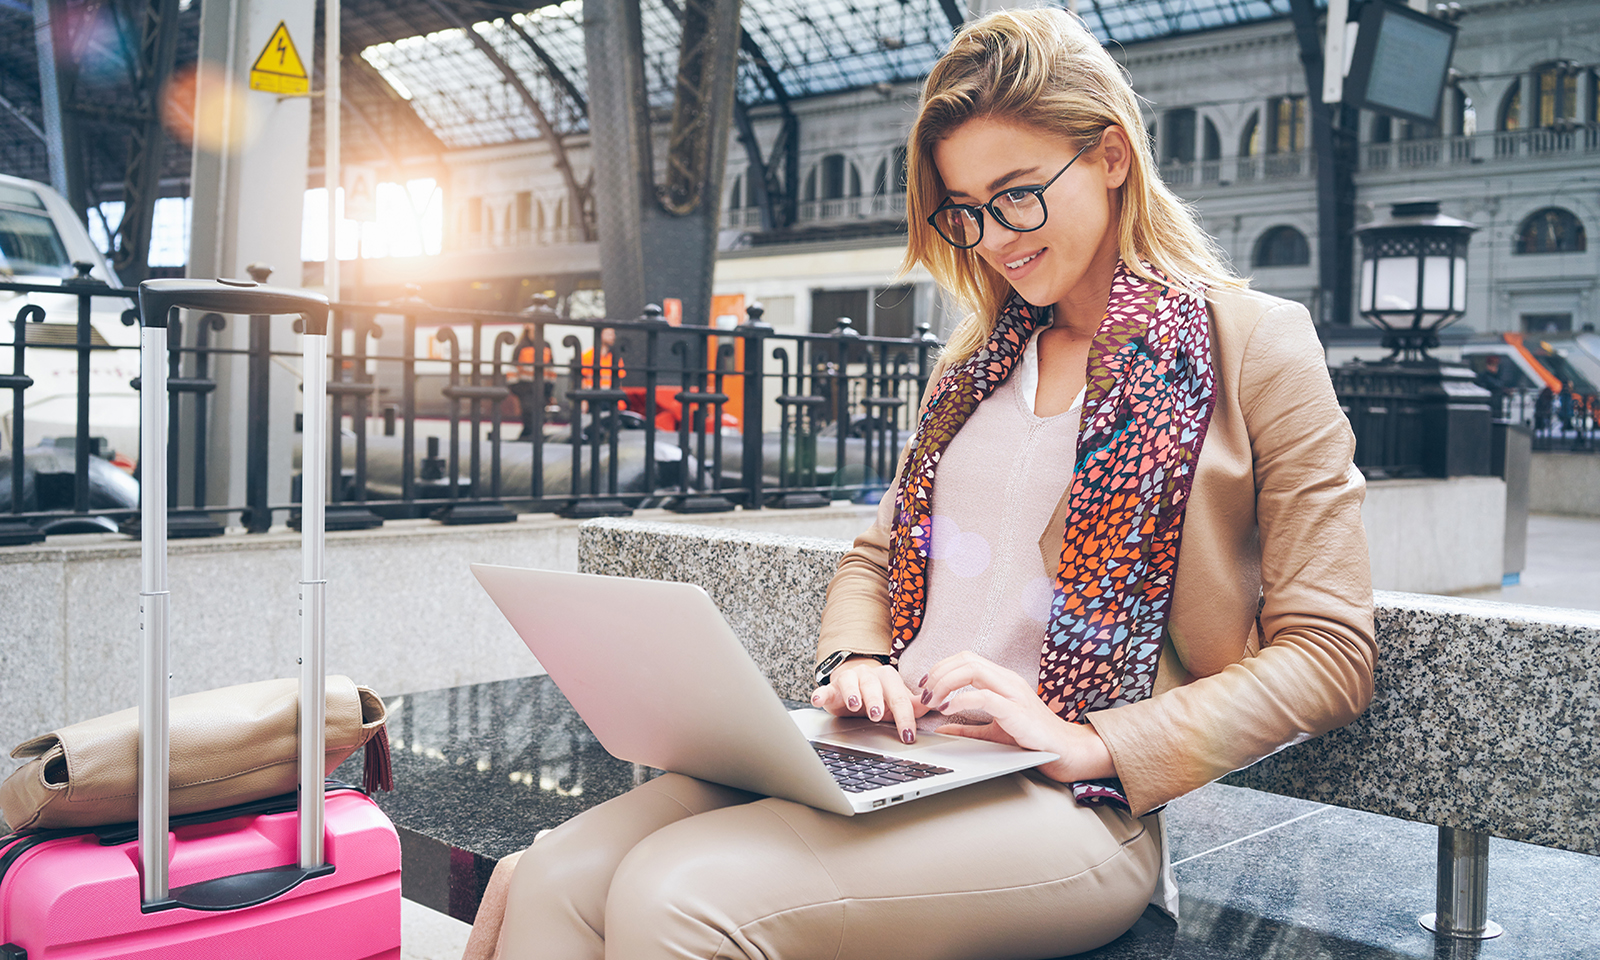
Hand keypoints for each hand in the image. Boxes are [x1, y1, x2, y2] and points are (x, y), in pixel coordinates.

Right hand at [810, 657, 929, 744]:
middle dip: (876, 700)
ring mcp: (850, 679)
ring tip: (854, 705)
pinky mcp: (831, 687)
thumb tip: (935, 706)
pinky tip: (818, 699)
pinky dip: (821, 693)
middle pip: (874, 686)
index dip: (905, 717)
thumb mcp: (896, 701)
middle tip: (878, 714)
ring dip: (853, 693)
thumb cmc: (878, 694)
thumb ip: (913, 705)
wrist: (854, 681)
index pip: (899, 697)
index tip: (908, 735)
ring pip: (851, 683)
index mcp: (889, 678)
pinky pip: (825, 689)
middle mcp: (869, 675)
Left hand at [918, 651, 1115, 782]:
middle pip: (966, 659)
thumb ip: (968, 727)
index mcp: (1002, 680)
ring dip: (945, 682)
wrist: (1066, 750)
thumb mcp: (994, 731)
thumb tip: (941, 727)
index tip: (925, 685)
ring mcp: (1014, 693)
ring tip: (933, 700)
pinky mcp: (1016, 711)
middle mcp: (1007, 680)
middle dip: (938, 672)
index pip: (966, 659)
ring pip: (973, 670)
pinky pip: (984, 696)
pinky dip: (960, 700)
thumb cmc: (1033, 738)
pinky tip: (948, 710)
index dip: (941, 667)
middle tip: (925, 693)